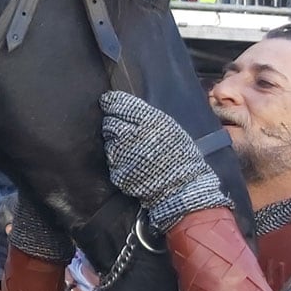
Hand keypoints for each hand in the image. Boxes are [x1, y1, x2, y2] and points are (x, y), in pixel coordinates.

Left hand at [99, 91, 226, 231]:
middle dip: (114, 123)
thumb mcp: (170, 128)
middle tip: (125, 130)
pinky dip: (118, 160)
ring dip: (115, 142)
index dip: (112, 102)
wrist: (182, 188)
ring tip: (132, 149)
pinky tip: (132, 163)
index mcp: (148, 120)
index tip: (108, 102)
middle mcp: (132, 134)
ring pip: (109, 141)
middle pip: (110, 121)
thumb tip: (122, 104)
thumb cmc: (180, 156)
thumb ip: (146, 116)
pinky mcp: (118, 171)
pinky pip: (112, 160)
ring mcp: (122, 154)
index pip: (120, 104)